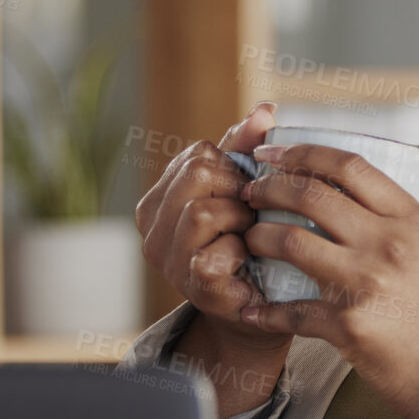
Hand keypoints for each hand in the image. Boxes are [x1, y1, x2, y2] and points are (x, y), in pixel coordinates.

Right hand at [134, 104, 293, 414]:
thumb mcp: (244, 191)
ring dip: (241, 219)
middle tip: (255, 211)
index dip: (235, 166)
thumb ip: (247, 150)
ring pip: (202, 210)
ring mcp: (168, 260)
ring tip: (253, 234)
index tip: (251, 188)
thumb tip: (265, 108)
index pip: (198, 153)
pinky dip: (242, 251)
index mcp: (160, 198)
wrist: (261, 310)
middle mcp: (152, 228)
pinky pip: (216, 250)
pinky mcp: (191, 286)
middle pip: (197, 172)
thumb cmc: (252, 245)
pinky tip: (250, 260)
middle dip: (238, 187)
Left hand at [238, 142, 418, 418]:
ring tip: (249, 238)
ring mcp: (365, 283)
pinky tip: (251, 309)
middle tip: (250, 191)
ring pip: (290, 243)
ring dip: (259, 237)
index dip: (306, 153)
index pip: (351, 168)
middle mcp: (387, 245)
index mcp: (412, 222)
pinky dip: (265, 311)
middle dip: (269, 187)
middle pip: (311, 196)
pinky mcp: (346, 324)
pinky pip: (291, 310)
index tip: (278, 153)